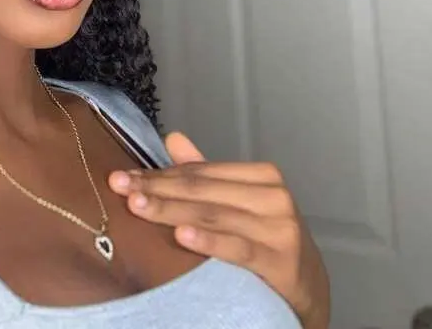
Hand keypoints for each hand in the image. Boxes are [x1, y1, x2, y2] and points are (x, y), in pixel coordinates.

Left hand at [108, 132, 329, 328]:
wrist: (310, 292)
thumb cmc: (268, 242)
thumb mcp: (239, 205)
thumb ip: (207, 174)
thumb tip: (173, 138)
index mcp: (262, 176)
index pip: (200, 173)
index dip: (160, 174)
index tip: (125, 178)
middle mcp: (274, 196)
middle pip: (203, 191)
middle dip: (157, 190)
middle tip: (121, 188)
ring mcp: (280, 228)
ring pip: (213, 215)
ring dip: (171, 211)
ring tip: (138, 206)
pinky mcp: (281, 261)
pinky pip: (237, 247)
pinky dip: (208, 240)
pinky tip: (181, 235)